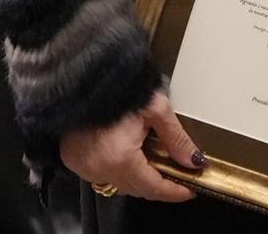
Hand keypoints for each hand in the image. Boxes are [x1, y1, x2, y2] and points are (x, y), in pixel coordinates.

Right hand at [61, 90, 203, 203]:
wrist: (84, 76)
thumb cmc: (120, 88)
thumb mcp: (156, 109)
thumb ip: (176, 138)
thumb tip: (194, 161)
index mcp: (120, 159)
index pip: (153, 188)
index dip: (174, 192)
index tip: (190, 189)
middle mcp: (99, 170)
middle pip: (137, 189)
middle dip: (159, 184)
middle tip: (177, 174)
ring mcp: (84, 168)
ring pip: (119, 185)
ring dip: (139, 178)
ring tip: (156, 162)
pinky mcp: (74, 161)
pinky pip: (102, 175)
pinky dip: (119, 170)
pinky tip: (131, 154)